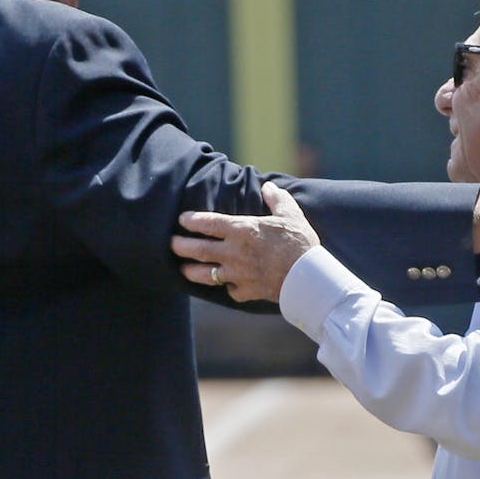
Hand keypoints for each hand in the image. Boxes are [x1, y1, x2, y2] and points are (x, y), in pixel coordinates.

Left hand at [171, 182, 319, 302]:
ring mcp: (236, 273)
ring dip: (191, 271)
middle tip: (171, 244)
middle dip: (180, 246)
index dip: (191, 221)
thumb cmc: (299, 242)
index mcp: (241, 229)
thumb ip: (277, 199)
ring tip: (183, 269)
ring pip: (205, 274)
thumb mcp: (290, 214)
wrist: (308, 277)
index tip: (182, 219)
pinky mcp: (245, 291)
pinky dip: (226, 287)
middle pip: (198, 249)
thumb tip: (268, 187)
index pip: (207, 223)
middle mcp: (233, 252)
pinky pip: (229, 290)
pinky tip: (225, 285)